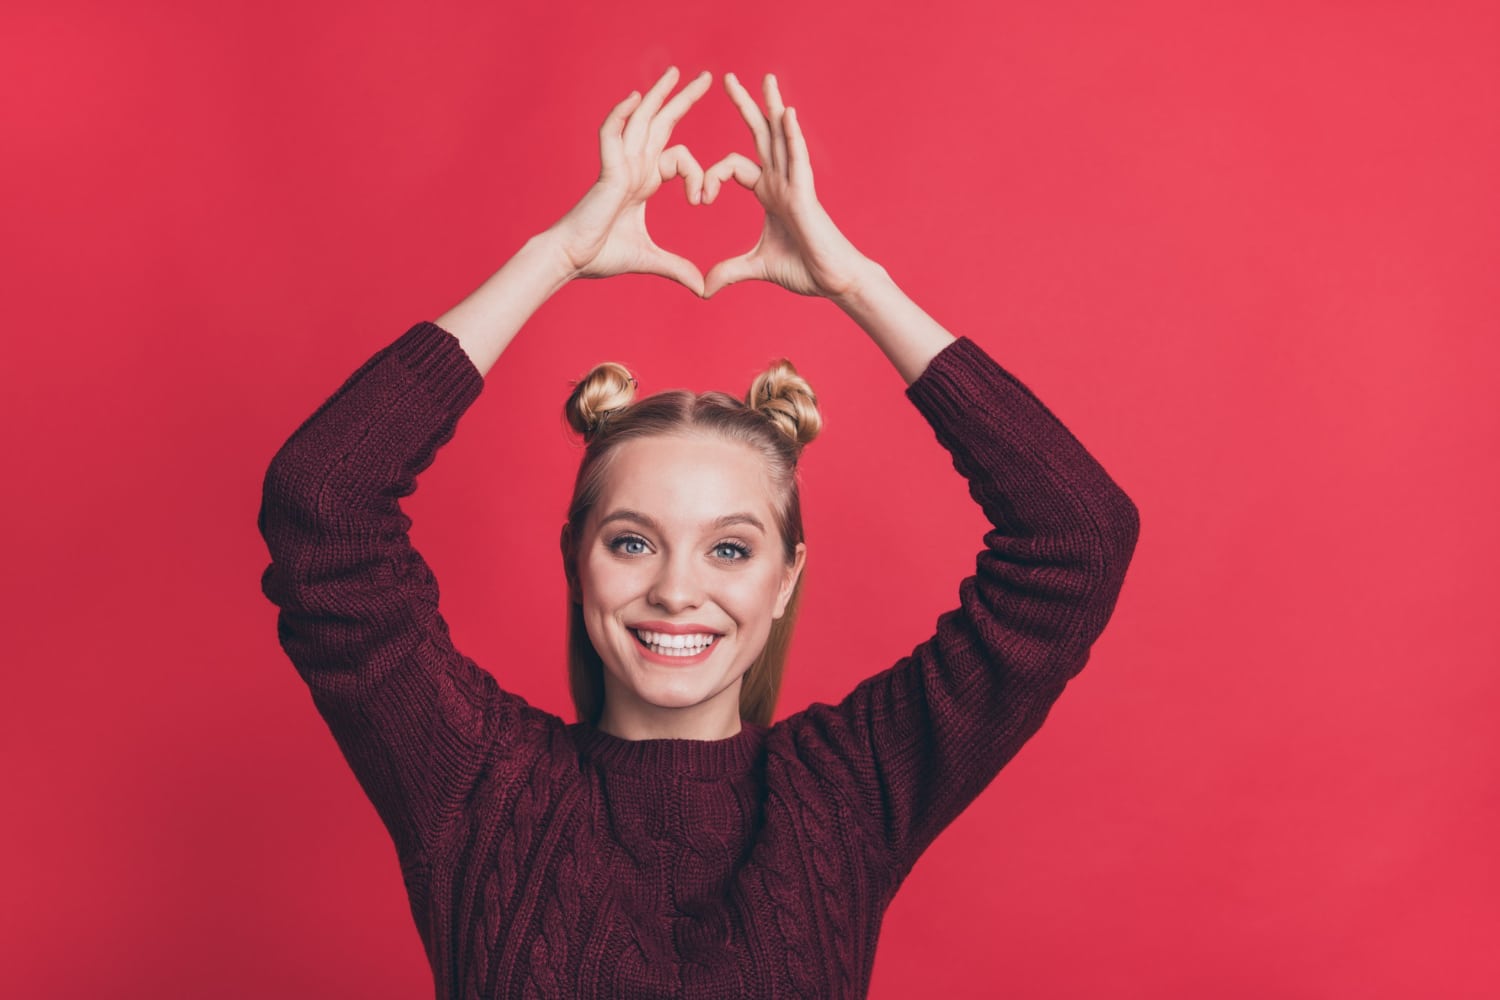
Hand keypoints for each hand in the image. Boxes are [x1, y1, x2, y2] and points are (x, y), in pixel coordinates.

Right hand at [548, 66, 711, 295]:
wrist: (572, 259)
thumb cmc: (601, 255)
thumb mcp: (650, 260)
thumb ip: (677, 268)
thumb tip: (702, 288)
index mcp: (644, 181)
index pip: (679, 157)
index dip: (699, 175)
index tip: (704, 200)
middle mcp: (633, 167)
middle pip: (661, 123)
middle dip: (682, 100)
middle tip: (706, 78)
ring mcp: (619, 165)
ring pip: (640, 120)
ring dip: (658, 95)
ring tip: (676, 73)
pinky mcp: (607, 172)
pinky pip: (612, 135)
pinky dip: (621, 115)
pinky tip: (635, 98)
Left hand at [701, 72, 872, 299]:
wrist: (834, 280)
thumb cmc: (804, 270)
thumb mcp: (756, 268)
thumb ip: (729, 272)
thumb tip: (703, 289)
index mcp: (769, 194)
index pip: (733, 167)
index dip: (710, 177)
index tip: (699, 199)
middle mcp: (781, 182)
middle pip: (760, 136)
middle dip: (744, 107)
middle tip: (726, 79)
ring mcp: (795, 184)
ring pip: (781, 137)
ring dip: (771, 107)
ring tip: (765, 79)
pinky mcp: (806, 194)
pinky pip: (798, 158)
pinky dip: (792, 136)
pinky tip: (785, 113)